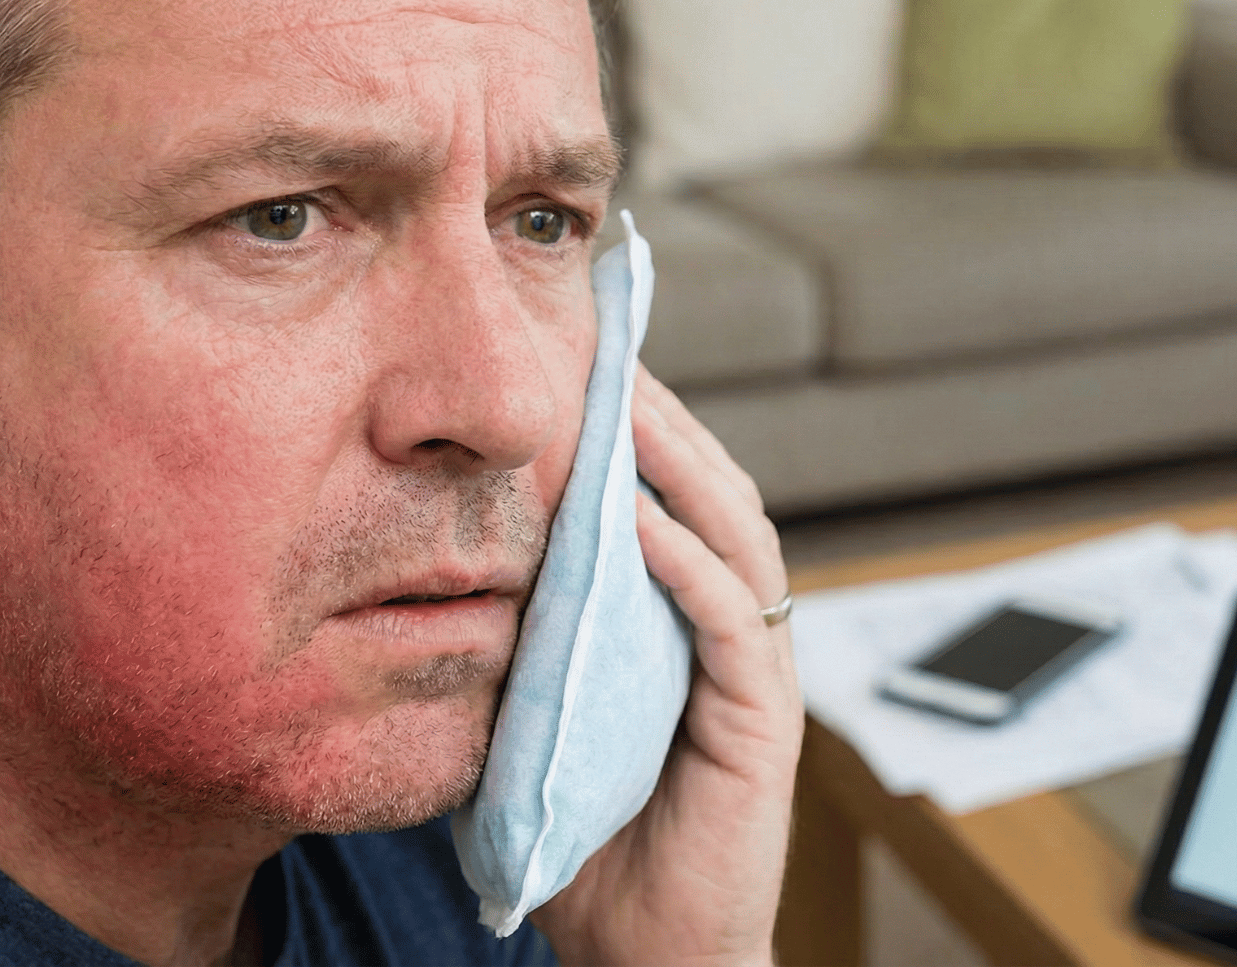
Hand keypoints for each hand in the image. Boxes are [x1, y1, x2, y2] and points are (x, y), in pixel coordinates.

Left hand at [532, 366, 803, 966]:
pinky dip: (693, 568)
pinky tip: (646, 524)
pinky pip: (734, 625)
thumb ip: (527, 641)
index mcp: (684, 624)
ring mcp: (754, 674)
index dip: (639, 434)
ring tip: (630, 406)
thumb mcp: (544, 715)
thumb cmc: (592, 834)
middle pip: (716, 496)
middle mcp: (731, 631)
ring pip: (738, 541)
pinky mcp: (763, 724)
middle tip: (608, 352)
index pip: (675, 504)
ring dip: (685, 470)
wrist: (650, 949)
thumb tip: (449, 567)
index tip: (581, 366)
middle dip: (665, 422)